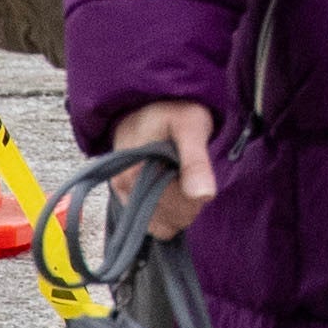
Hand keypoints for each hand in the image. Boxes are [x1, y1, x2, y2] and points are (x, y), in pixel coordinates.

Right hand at [109, 99, 217, 239]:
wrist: (150, 103)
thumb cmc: (173, 110)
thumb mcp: (191, 125)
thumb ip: (196, 161)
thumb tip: (204, 196)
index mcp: (134, 174)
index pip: (175, 211)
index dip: (193, 195)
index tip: (194, 168)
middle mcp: (123, 189)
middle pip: (172, 220)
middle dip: (188, 200)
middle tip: (187, 168)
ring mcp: (123, 196)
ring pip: (165, 224)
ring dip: (179, 205)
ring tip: (178, 174)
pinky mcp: (127, 200)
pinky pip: (156, 223)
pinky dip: (169, 210)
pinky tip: (170, 184)